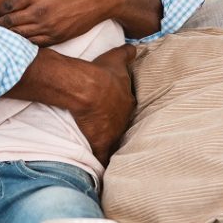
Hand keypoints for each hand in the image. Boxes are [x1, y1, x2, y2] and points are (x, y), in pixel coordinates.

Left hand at [0, 0, 121, 45]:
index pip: (7, 7)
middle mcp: (39, 13)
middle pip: (10, 24)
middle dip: (0, 25)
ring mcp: (49, 27)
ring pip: (20, 36)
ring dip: (10, 35)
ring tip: (5, 33)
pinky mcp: (58, 37)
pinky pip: (35, 43)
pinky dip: (26, 42)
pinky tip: (22, 38)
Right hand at [70, 44, 137, 164]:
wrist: (87, 88)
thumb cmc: (101, 73)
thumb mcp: (115, 59)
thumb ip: (126, 53)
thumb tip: (135, 46)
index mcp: (127, 101)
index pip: (127, 108)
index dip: (121, 110)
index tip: (117, 113)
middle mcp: (124, 119)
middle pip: (123, 126)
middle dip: (119, 129)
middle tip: (112, 132)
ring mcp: (113, 132)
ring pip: (115, 143)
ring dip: (112, 146)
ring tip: (112, 154)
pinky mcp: (100, 143)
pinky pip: (103, 158)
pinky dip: (103, 166)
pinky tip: (103, 175)